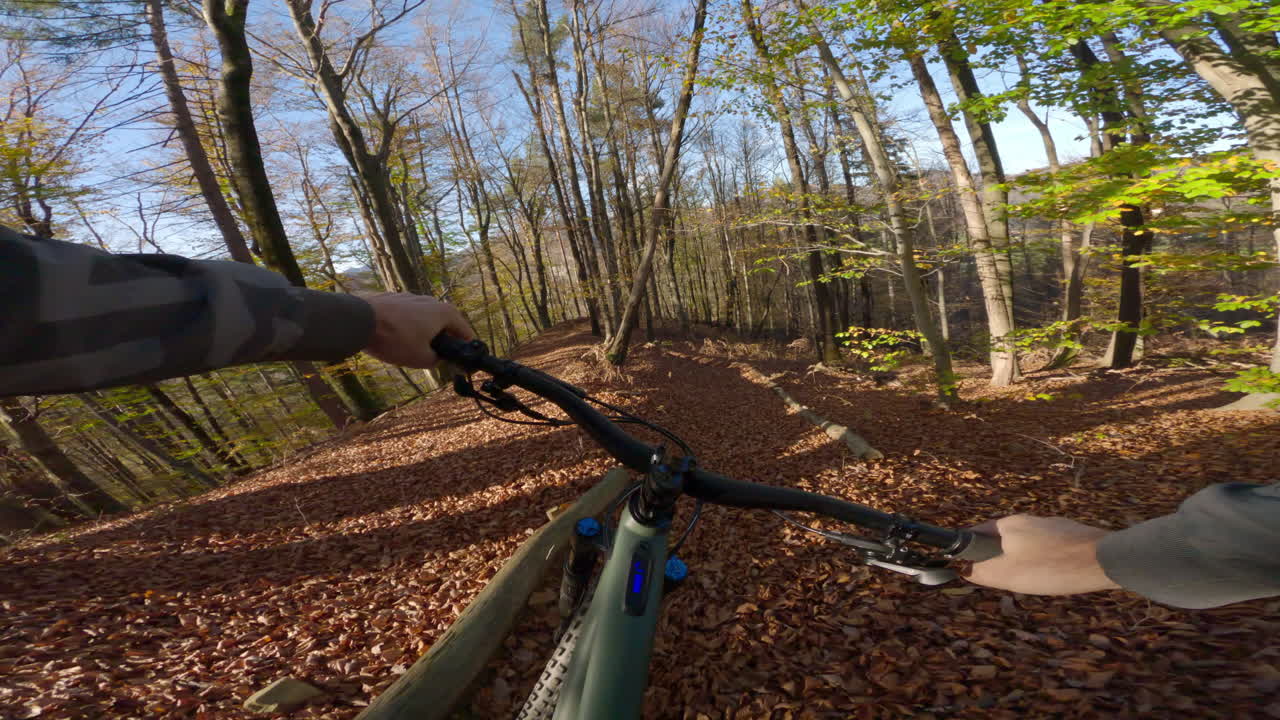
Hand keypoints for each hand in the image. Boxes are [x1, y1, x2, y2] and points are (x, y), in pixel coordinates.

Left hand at [360, 293, 474, 367]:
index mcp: (444, 312)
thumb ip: (436, 360)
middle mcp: (430, 300)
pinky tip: (396, 337)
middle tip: (435, 356)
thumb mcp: (421, 359)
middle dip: (442, 339)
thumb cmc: (395, 339)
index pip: (465, 331)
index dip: (465, 347)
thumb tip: (438, 358)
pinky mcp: (393, 298)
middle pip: (444, 322)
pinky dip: (406, 325)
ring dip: (423, 331)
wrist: (360, 321)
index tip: (461, 359)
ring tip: (412, 348)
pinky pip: (407, 314)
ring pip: (424, 317)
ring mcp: (411, 296)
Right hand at [964, 515, 1120, 595]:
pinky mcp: (1071, 534)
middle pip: (1002, 539)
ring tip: (1032, 581)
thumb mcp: (1008, 575)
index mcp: (1008, 524)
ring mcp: (1051, 525)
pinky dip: (1045, 561)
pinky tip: (1055, 575)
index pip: (976, 534)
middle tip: (1002, 581)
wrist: (1105, 560)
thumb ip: (981, 572)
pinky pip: (1048, 548)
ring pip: (1026, 544)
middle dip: (997, 559)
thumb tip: (964, 571)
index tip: (968, 570)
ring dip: (1023, 561)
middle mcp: (1028, 519)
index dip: (968, 552)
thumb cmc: (1052, 566)